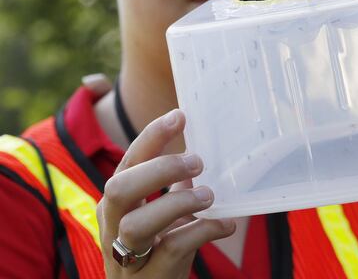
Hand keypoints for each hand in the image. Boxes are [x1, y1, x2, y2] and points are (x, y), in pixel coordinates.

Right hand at [96, 109, 234, 277]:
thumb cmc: (156, 250)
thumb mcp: (162, 214)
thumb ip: (175, 187)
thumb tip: (201, 151)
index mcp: (116, 204)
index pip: (128, 163)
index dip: (151, 137)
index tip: (179, 116)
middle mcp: (112, 227)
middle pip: (119, 188)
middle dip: (160, 168)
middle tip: (197, 161)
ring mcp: (127, 256)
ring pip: (137, 224)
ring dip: (178, 203)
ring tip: (209, 195)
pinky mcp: (149, 277)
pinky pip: (171, 250)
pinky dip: (202, 232)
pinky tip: (225, 224)